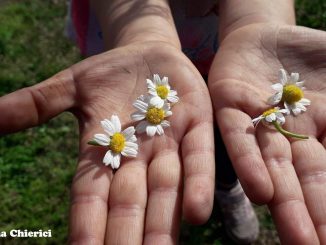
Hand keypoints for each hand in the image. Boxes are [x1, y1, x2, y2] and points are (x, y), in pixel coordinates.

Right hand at [0, 41, 214, 243]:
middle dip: (126, 237)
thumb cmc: (110, 74)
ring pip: (166, 189)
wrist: (151, 55)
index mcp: (104, 151)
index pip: (91, 197)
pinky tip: (197, 214)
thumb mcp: (71, 86)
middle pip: (130, 203)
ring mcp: (169, 143)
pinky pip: (198, 157)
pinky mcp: (197, 125)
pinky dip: (198, 183)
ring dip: (163, 225)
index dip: (87, 226)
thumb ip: (36, 104)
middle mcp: (138, 157)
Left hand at [209, 24, 325, 243]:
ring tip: (298, 238)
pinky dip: (249, 161)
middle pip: (302, 180)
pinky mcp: (230, 106)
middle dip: (312, 216)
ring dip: (285, 202)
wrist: (265, 35)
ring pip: (272, 165)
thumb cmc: (311, 58)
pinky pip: (238, 136)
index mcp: (318, 134)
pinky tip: (263, 190)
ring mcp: (258, 123)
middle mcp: (286, 137)